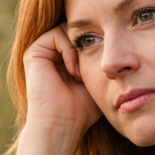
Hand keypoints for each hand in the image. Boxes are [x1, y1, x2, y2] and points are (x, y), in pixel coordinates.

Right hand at [7, 26, 101, 154]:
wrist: (62, 124)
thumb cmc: (82, 109)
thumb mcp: (98, 80)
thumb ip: (103, 63)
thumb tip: (121, 52)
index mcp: (63, 61)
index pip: (83, 38)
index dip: (96, 45)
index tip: (101, 68)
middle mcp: (51, 55)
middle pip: (75, 31)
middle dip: (88, 45)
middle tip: (92, 68)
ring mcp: (41, 53)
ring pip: (67, 30)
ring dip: (79, 50)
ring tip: (81, 74)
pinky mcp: (33, 53)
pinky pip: (56, 34)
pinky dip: (69, 50)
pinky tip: (73, 72)